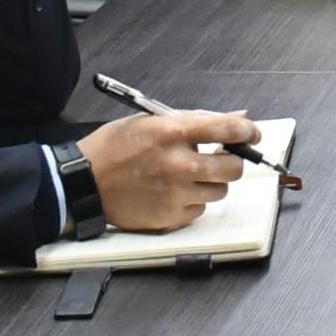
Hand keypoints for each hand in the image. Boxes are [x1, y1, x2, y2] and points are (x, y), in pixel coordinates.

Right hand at [80, 111, 256, 230]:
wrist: (83, 183)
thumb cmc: (114, 148)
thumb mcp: (151, 121)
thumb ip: (196, 120)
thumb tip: (236, 118)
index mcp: (172, 133)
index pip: (227, 128)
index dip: (247, 131)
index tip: (252, 133)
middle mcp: (178, 164)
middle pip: (233, 167)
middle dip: (233, 161)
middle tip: (222, 159)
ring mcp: (175, 194)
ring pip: (220, 191)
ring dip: (212, 182)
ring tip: (189, 176)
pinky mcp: (169, 217)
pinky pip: (200, 209)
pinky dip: (193, 201)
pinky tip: (174, 192)